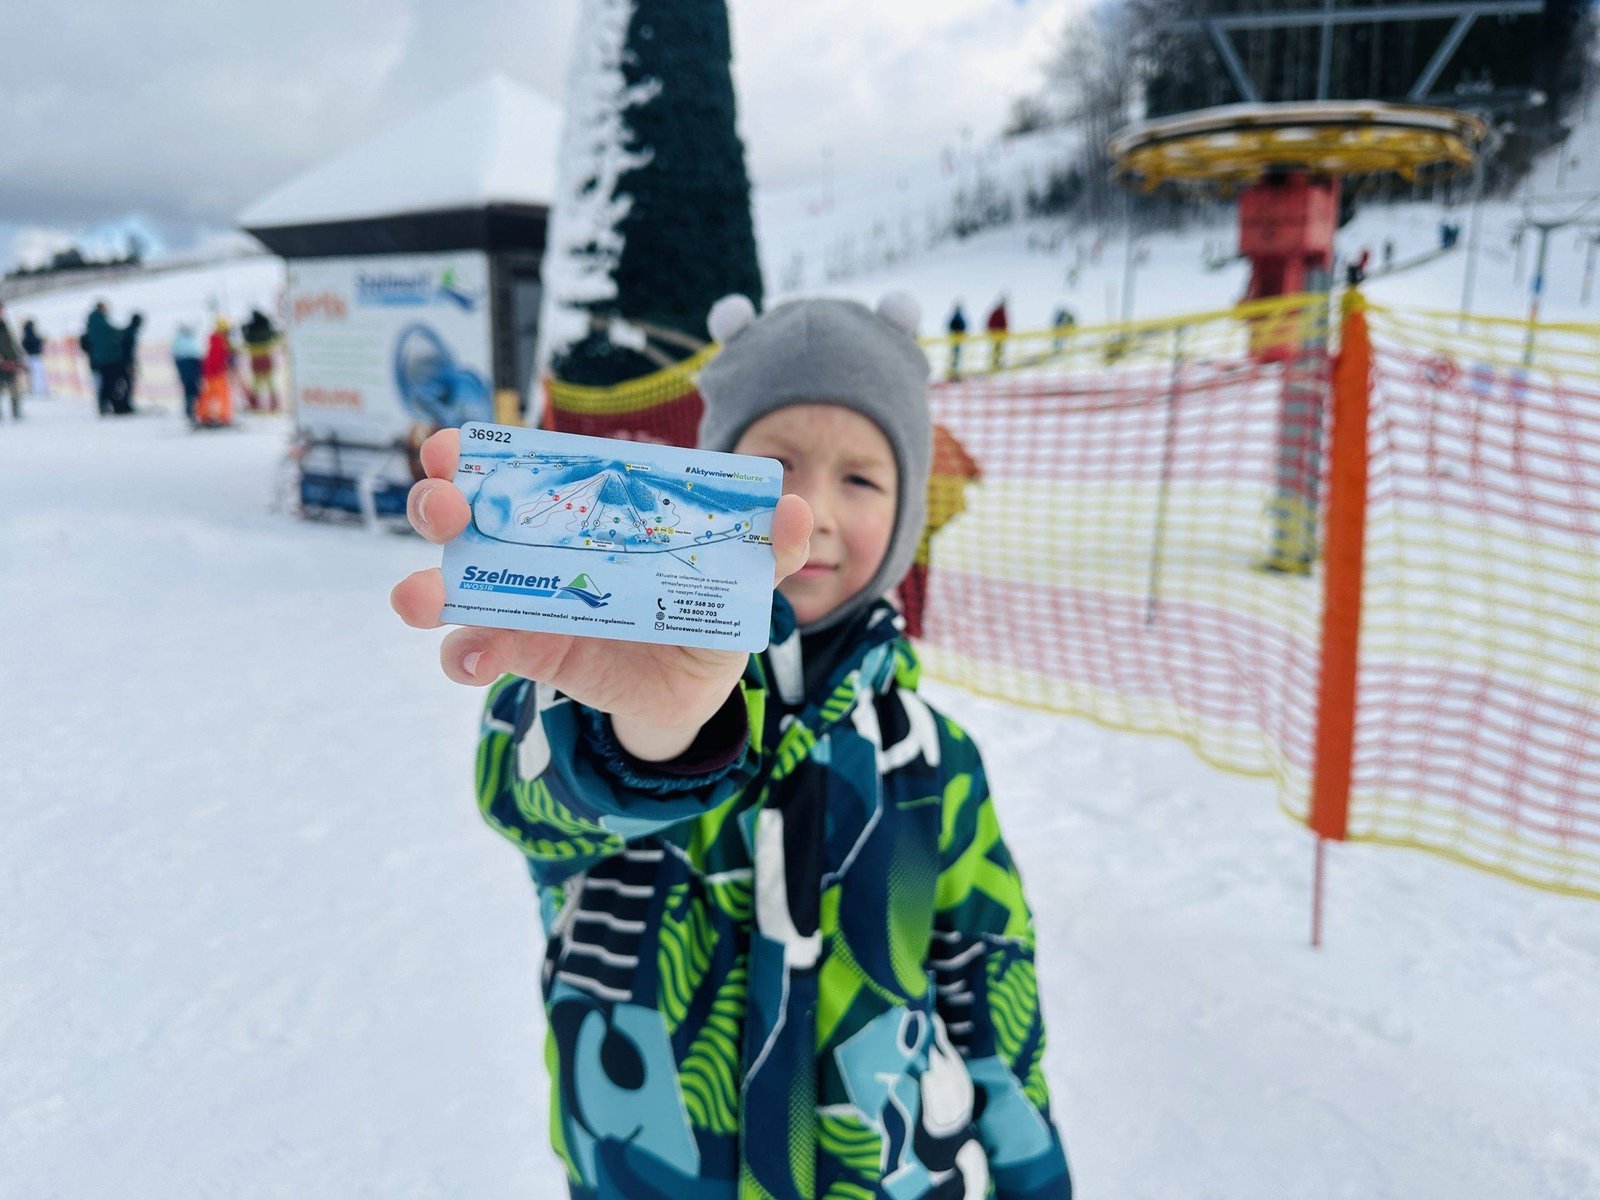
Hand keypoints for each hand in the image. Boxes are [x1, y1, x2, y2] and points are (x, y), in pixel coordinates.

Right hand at [391, 429, 812, 760]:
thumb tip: (794, 508)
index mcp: (584, 514)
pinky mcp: (528, 656)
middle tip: (439, 506)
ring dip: (428, 588)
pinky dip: (467, 656)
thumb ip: (766, 546)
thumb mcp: (739, 579)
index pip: (526, 471)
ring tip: (415, 598)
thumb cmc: (705, 613)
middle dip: (441, 506)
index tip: (452, 446)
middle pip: (471, 519)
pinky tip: (470, 659)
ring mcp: (526, 603)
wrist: (692, 692)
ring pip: (457, 588)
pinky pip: (481, 654)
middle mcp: (540, 551)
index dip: (483, 454)